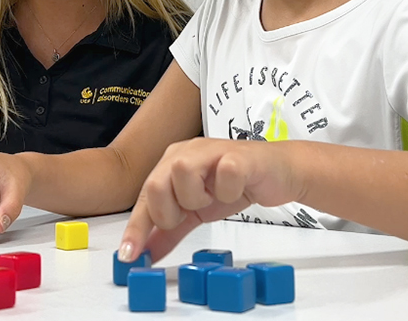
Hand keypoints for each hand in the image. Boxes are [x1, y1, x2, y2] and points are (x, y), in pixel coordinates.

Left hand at [118, 138, 301, 262]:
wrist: (278, 172)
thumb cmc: (234, 185)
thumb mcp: (196, 213)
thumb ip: (169, 231)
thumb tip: (144, 254)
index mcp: (171, 162)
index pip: (145, 196)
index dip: (136, 228)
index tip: (129, 256)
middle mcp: (187, 152)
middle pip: (156, 183)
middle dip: (170, 211)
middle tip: (189, 215)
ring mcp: (212, 150)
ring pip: (182, 173)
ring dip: (197, 198)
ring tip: (213, 199)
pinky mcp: (238, 155)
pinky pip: (224, 172)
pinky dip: (227, 190)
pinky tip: (234, 190)